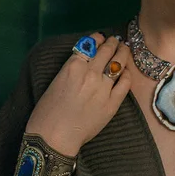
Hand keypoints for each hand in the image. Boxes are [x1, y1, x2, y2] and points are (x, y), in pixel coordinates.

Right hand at [25, 33, 130, 155]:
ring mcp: (103, 87)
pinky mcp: (113, 103)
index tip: (102, 37)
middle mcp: (90, 73)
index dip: (98, 38)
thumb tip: (86, 58)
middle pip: (107, 50)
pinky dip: (127, 74)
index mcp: (73, 66)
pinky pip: (125, 82)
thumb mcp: (57, 80)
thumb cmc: (47, 111)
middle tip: (116, 41)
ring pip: (119, 62)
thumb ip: (73, 68)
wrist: (53, 137)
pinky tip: (126, 72)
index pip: (91, 44)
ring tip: (124, 49)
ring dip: (123, 53)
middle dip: (113, 42)